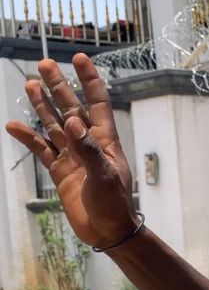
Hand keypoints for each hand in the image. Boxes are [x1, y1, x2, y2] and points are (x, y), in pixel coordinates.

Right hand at [5, 53, 138, 248]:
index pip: (97, 103)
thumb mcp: (104, 176)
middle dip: (59, 86)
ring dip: (43, 105)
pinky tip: (12, 125)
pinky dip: (27, 137)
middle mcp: (87, 144)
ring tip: (30, 83)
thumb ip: (87, 150)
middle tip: (45, 63)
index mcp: (104, 140)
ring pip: (53, 124)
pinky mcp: (60, 171)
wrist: (107, 231)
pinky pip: (40, 150)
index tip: (79, 58)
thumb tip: (73, 122)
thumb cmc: (115, 204)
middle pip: (71, 107)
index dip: (89, 80)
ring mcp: (72, 157)